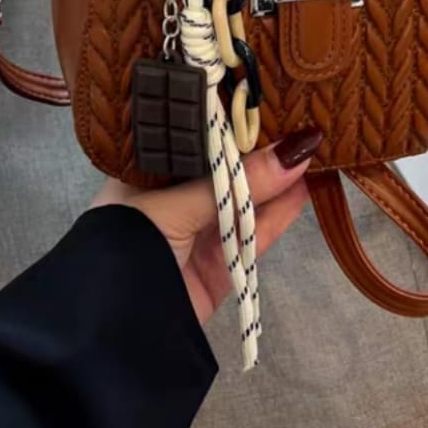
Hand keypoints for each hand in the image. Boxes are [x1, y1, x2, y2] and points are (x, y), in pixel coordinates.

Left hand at [92, 128, 322, 322]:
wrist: (112, 336)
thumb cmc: (128, 248)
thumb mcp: (174, 205)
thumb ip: (235, 181)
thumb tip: (298, 148)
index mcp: (145, 170)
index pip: (193, 134)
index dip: (228, 117)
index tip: (266, 92)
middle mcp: (171, 196)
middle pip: (223, 166)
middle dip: (260, 146)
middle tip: (302, 112)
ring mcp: (197, 232)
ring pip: (244, 198)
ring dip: (278, 177)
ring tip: (316, 143)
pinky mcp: (220, 266)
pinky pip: (256, 234)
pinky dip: (282, 213)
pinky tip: (307, 186)